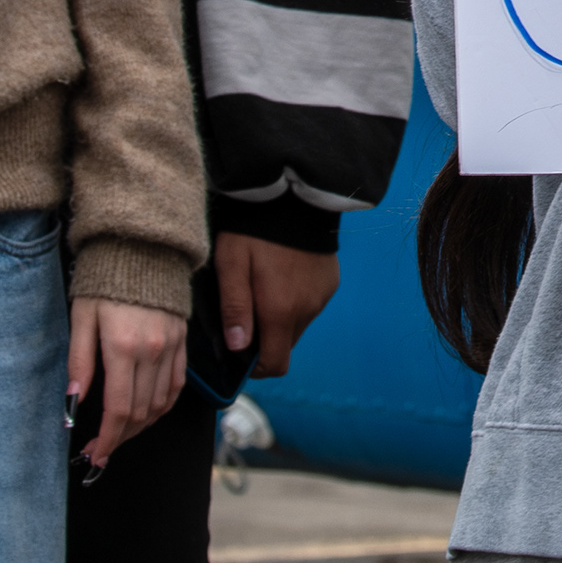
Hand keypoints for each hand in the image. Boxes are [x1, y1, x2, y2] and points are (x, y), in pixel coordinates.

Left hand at [70, 294, 187, 469]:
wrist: (142, 248)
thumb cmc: (105, 281)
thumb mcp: (81, 318)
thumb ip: (79, 363)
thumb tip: (73, 402)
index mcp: (123, 348)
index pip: (118, 409)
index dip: (107, 439)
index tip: (95, 454)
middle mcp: (152, 351)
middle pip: (140, 413)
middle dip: (119, 437)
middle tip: (101, 449)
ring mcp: (171, 347)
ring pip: (160, 404)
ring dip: (140, 426)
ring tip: (120, 434)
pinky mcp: (181, 341)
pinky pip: (177, 385)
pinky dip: (163, 406)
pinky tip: (148, 413)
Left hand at [212, 234, 338, 379]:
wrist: (295, 194)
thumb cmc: (255, 230)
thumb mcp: (231, 265)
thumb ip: (234, 309)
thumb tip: (238, 348)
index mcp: (281, 311)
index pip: (275, 364)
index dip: (255, 368)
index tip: (239, 353)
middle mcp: (307, 310)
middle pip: (285, 346)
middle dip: (264, 342)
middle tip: (245, 315)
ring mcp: (322, 296)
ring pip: (297, 326)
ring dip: (279, 321)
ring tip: (263, 290)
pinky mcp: (330, 282)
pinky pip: (310, 306)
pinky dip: (295, 303)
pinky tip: (282, 276)